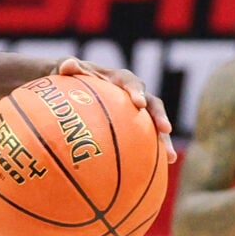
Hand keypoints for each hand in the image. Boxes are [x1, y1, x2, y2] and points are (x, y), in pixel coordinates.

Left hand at [58, 59, 173, 159]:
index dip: (136, 92)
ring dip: (164, 140)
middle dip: (159, 116)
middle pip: (152, 103)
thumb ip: (66, 67)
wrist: (70, 84)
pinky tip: (157, 170)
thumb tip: (68, 65)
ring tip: (171, 158)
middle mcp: (131, 93)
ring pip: (153, 124)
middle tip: (166, 129)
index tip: (139, 104)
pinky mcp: (132, 125)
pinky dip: (151, 153)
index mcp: (117, 78)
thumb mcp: (63, 69)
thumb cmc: (67, 76)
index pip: (130, 82)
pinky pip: (144, 139)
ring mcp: (134, 110)